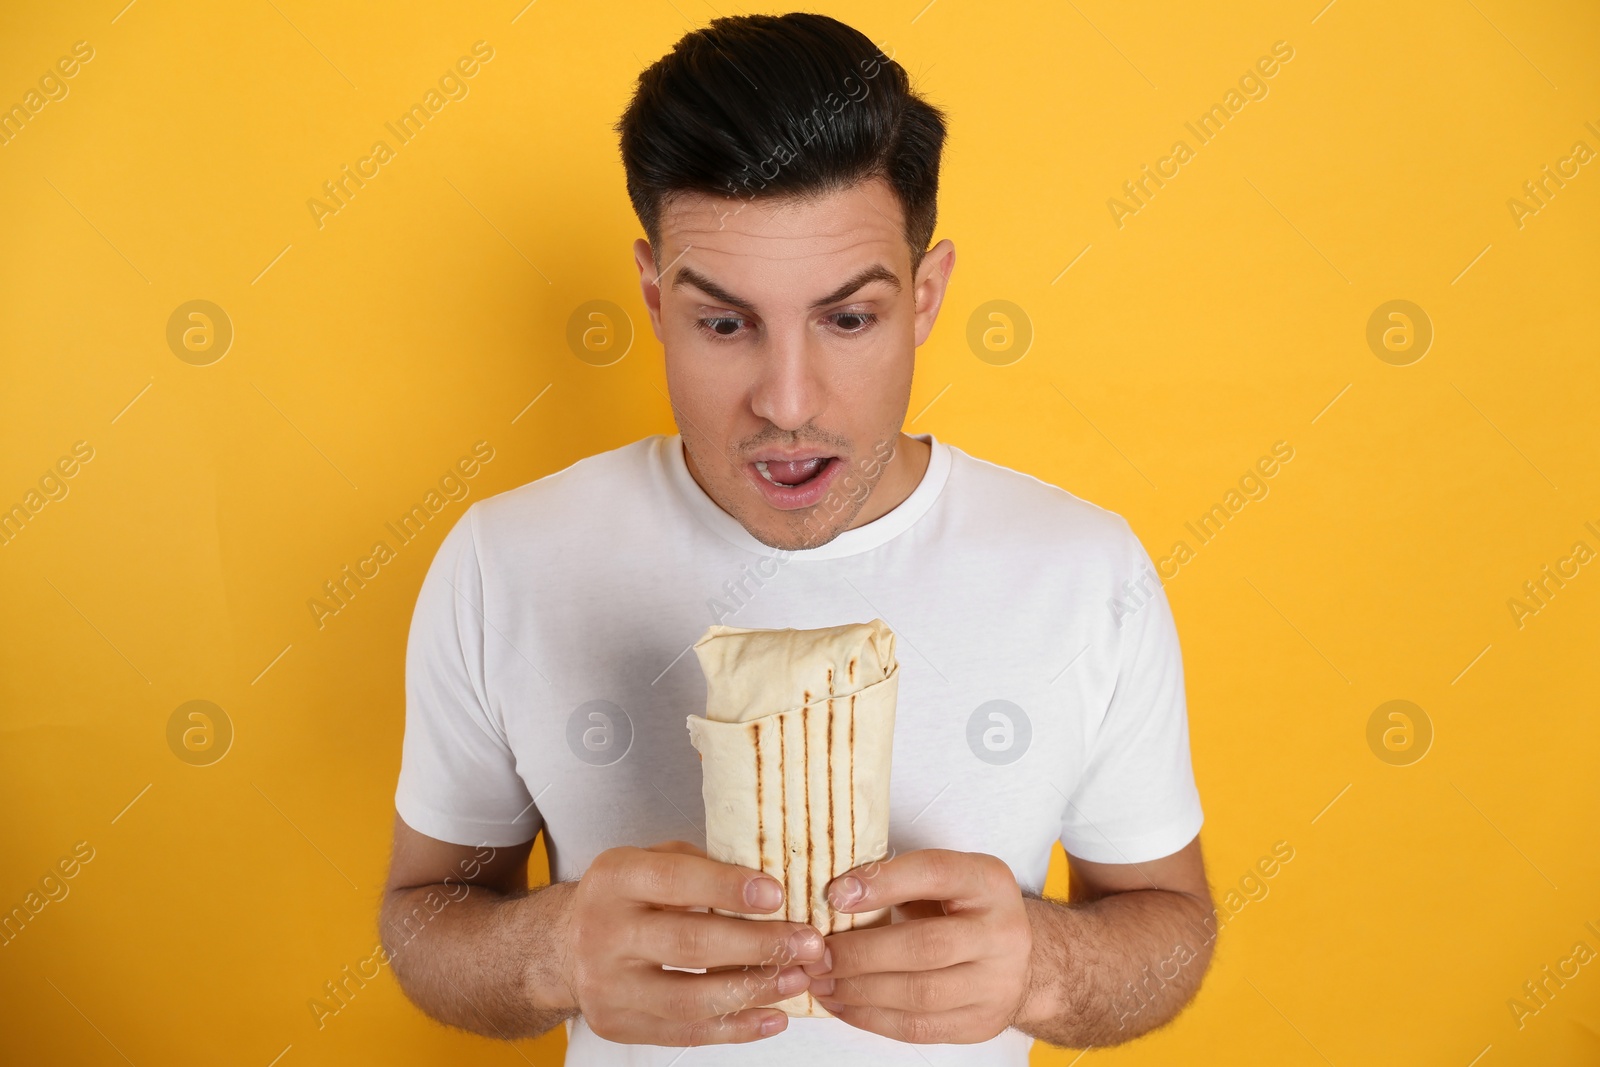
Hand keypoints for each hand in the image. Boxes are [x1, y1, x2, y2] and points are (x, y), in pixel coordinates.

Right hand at [562, 840, 823, 1044]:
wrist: (563, 946)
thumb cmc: (628, 896)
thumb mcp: (651, 860)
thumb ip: (701, 865)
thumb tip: (770, 885)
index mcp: (615, 878)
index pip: (676, 880)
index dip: (728, 887)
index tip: (778, 894)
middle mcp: (604, 932)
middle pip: (690, 944)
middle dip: (758, 945)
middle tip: (808, 943)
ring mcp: (607, 985)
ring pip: (690, 997)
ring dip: (754, 991)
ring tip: (798, 979)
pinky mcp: (617, 1024)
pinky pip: (686, 1032)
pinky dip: (736, 1028)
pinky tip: (773, 1016)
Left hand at [803, 849, 1032, 1042]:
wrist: (1022, 959)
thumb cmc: (965, 910)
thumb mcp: (945, 880)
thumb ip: (900, 880)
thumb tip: (834, 894)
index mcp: (988, 882)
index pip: (934, 874)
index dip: (883, 882)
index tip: (835, 894)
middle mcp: (1002, 933)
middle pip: (925, 946)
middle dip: (861, 953)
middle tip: (818, 954)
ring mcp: (996, 984)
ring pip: (919, 995)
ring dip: (859, 991)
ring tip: (821, 983)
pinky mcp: (980, 1024)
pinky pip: (918, 1028)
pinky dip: (872, 1018)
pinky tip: (842, 1005)